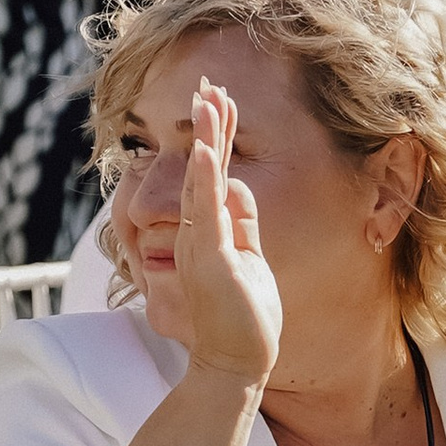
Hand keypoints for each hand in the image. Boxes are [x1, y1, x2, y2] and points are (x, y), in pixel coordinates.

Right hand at [173, 81, 282, 388]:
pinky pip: (205, 213)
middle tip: (209, 83)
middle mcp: (197, 231)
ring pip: (200, 181)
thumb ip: (242, 222)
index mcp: (206, 229)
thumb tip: (240, 185)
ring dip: (207, 139)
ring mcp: (201, 244)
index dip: (216, 135)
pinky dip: (206, 180)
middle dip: (208, 123)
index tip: (218, 99)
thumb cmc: (242, 315)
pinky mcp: (210, 260)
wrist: (234, 362)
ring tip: (208, 100)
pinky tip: (210, 152)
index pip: (212, 171)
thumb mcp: (249, 256)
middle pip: (202, 166)